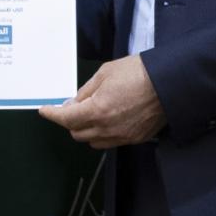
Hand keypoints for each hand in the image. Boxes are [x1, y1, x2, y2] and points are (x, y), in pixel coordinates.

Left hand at [39, 54, 166, 148]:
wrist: (169, 82)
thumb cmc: (138, 73)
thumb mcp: (105, 73)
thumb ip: (86, 91)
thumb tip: (73, 102)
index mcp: (97, 110)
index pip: (66, 119)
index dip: (52, 115)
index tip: (45, 111)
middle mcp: (108, 128)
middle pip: (77, 133)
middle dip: (69, 121)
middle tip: (72, 107)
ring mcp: (122, 136)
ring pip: (93, 141)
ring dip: (85, 130)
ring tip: (90, 114)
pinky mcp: (135, 139)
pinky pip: (110, 142)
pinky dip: (102, 134)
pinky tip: (107, 120)